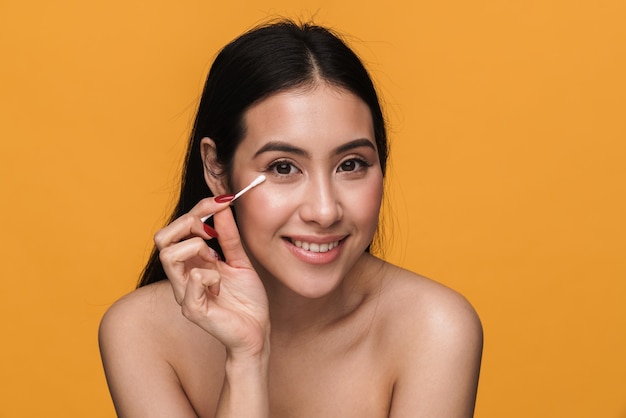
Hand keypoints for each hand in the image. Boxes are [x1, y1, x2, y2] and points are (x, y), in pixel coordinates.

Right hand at [154, 197, 269, 357]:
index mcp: (190, 263)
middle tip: (213, 231)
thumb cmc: (246, 300)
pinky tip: (221, 286)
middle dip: (189, 223)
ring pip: (169, 256)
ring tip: (216, 261)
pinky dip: (211, 275)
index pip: (176, 228)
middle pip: (162, 238)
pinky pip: (193, 279)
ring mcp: (183, 293)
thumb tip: (222, 206)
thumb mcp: (240, 260)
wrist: (257, 331)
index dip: (198, 209)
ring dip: (196, 248)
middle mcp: (181, 276)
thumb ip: (229, 236)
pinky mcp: (193, 309)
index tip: (223, 202)